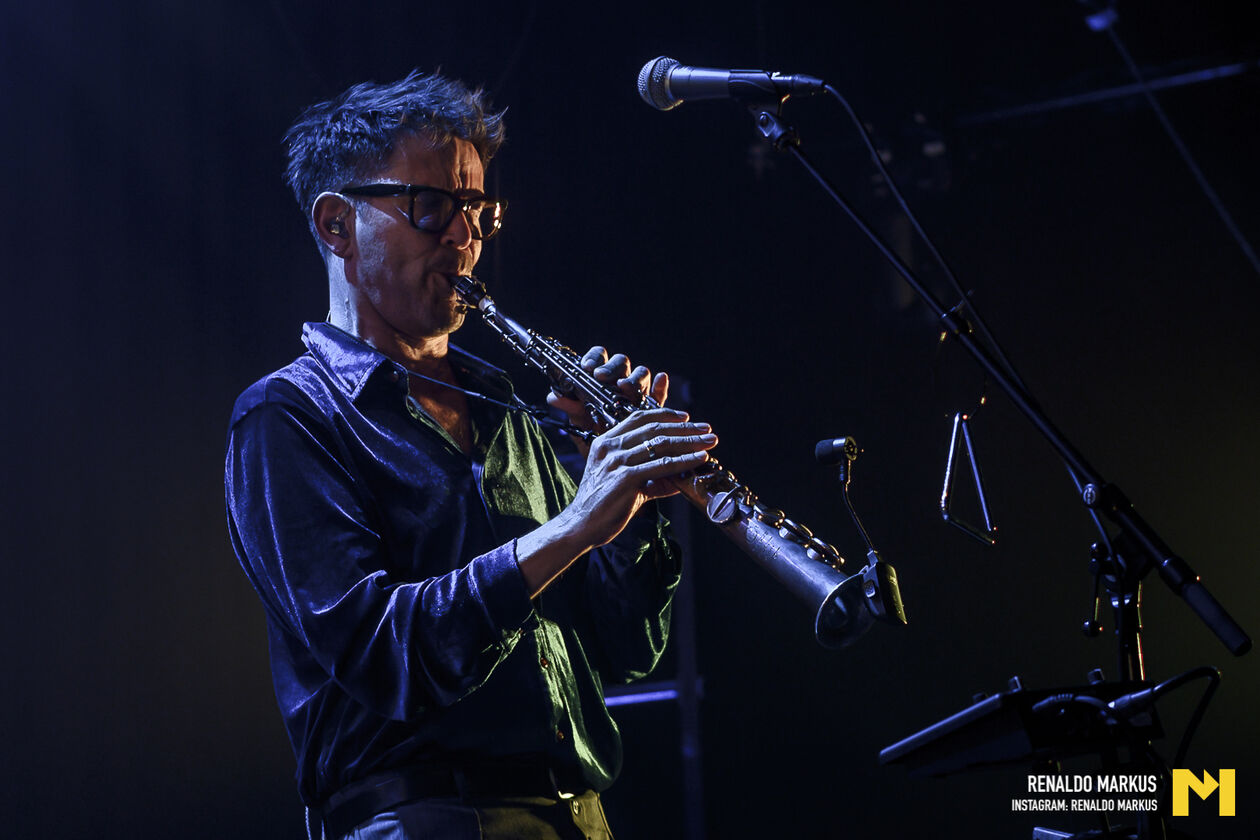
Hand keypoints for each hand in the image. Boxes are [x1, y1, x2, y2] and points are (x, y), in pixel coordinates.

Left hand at [546, 346, 668, 438]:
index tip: (587, 368)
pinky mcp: (655, 409)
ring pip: (641, 374)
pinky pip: (660, 394)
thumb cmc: (593, 439)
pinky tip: (661, 379)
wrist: (610, 465)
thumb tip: (553, 396)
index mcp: (600, 381)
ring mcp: (639, 394)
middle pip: (621, 363)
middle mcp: (620, 382)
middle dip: (611, 367)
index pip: (599, 358)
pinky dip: (661, 386)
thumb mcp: (579, 425)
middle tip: (601, 377)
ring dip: (634, 378)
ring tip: (624, 387)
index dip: (595, 358)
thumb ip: (570, 409)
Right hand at [557, 407, 717, 549]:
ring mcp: (616, 461)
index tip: (685, 418)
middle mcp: (609, 447)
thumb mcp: (626, 484)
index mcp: (605, 442)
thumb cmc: (602, 506)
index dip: (665, 414)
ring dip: (689, 442)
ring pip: (660, 444)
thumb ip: (651, 478)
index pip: (639, 418)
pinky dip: (683, 461)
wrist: (580, 526)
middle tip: (706, 429)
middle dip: (684, 428)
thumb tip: (678, 477)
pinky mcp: (624, 478)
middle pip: (654, 428)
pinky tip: (698, 459)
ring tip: (709, 442)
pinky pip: (661, 465)